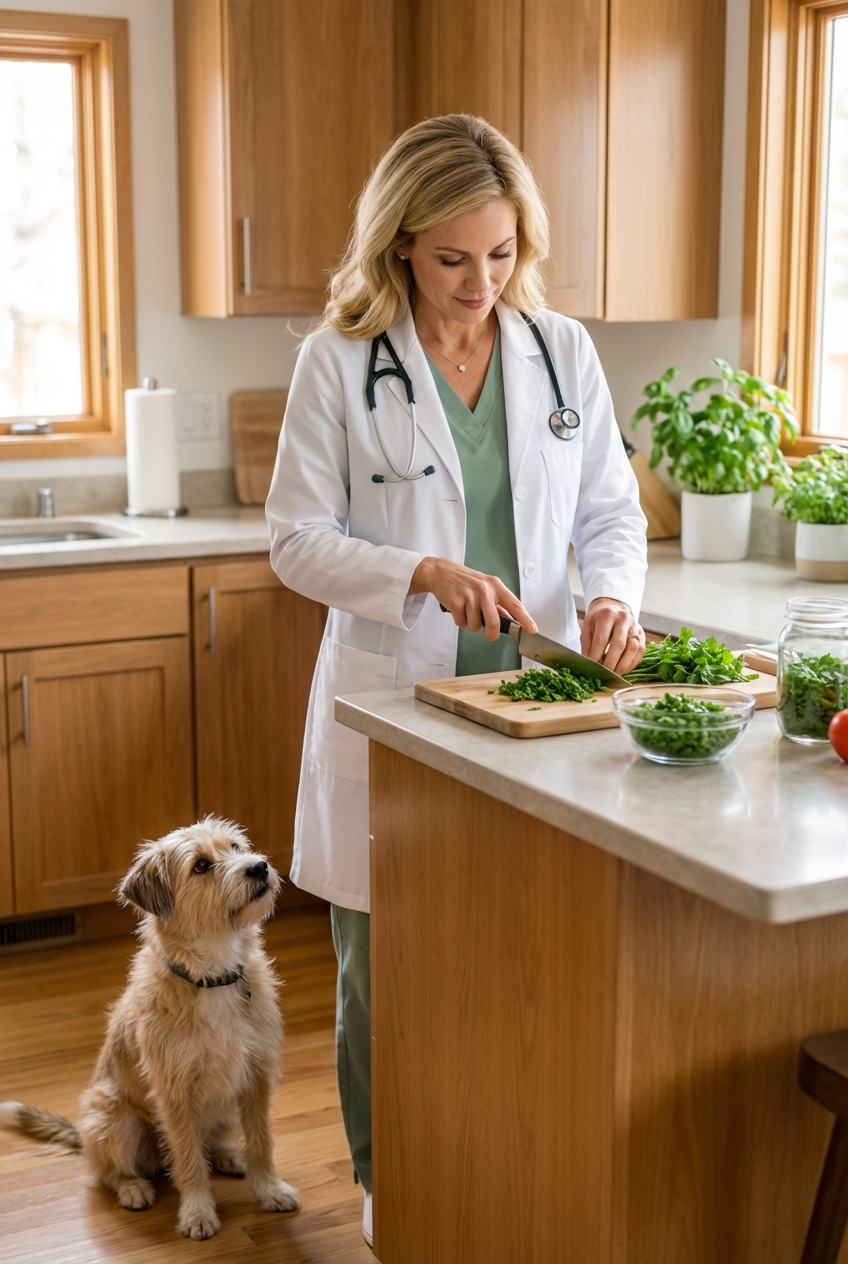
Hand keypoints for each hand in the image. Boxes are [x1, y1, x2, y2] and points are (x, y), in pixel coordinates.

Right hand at [409, 557, 536, 641]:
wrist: (441, 572)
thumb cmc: (465, 581)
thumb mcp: (485, 586)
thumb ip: (498, 602)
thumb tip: (510, 619)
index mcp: (496, 586)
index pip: (515, 605)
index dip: (525, 619)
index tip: (532, 630)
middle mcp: (485, 590)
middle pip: (494, 623)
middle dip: (492, 635)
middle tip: (489, 635)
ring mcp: (470, 596)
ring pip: (476, 626)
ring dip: (471, 624)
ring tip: (467, 611)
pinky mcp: (456, 603)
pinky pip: (462, 623)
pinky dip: (460, 621)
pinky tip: (458, 609)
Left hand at [581, 598, 644, 673]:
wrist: (613, 608)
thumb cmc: (599, 620)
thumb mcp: (588, 627)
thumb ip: (587, 645)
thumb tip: (589, 664)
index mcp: (607, 615)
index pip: (601, 639)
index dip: (596, 655)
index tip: (592, 667)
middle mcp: (624, 619)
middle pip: (619, 645)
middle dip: (610, 663)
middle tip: (603, 675)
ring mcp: (635, 627)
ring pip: (633, 650)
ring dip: (622, 666)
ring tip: (612, 674)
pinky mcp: (642, 636)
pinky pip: (639, 654)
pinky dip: (630, 665)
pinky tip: (621, 670)